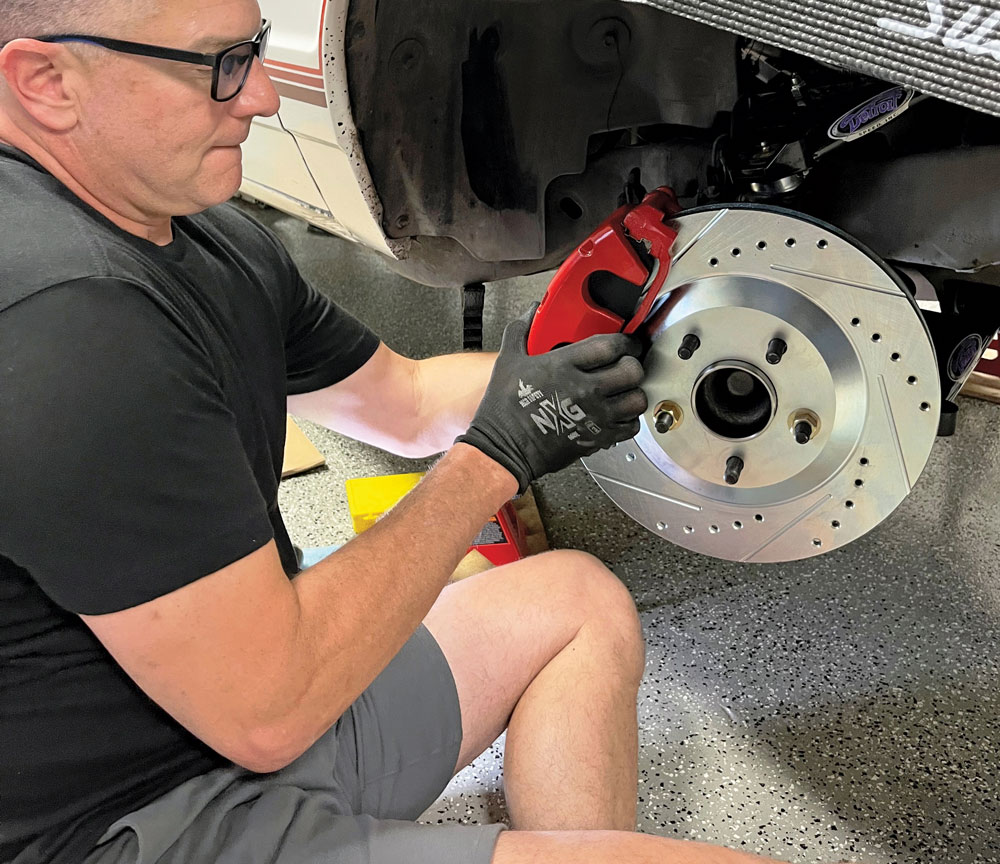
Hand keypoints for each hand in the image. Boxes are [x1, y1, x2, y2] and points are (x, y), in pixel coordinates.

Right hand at [457, 305, 647, 492]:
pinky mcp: (596, 438)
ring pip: (636, 399)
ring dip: (634, 392)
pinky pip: (630, 427)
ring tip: (624, 390)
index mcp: (563, 365)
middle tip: (626, 365)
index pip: (611, 345)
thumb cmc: (504, 408)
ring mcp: (593, 415)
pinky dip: (629, 420)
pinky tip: (617, 415)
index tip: (626, 343)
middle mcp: (584, 389)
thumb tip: (531, 311)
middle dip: (633, 365)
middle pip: (631, 370)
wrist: (503, 448)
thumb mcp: (508, 360)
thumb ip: (521, 330)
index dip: (626, 341)